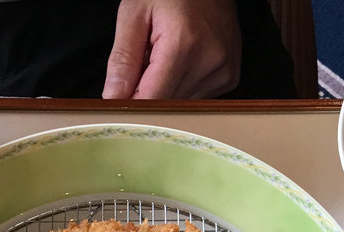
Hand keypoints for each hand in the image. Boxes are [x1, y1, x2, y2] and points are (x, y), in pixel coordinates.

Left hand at [102, 0, 240, 99]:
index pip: (152, 99)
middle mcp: (209, 62)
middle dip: (149, 92)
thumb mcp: (135, 13)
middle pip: (167, 105)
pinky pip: (197, 98)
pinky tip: (183, 62)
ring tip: (166, 58)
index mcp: (183, 45)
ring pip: (182, 104)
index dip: (132, 103)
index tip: (122, 97)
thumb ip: (123, 58)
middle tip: (145, 63)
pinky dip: (183, 86)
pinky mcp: (230, 77)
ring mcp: (224, 72)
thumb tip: (114, 98)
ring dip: (167, 89)